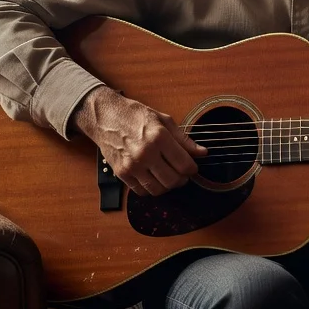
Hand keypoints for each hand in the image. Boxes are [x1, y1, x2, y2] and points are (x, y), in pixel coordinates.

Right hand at [71, 87, 207, 196]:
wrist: (105, 117)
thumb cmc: (135, 116)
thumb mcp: (164, 121)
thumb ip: (184, 140)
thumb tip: (203, 153)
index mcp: (159, 137)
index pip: (184, 165)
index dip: (193, 169)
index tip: (193, 167)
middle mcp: (145, 154)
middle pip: (173, 181)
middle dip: (182, 180)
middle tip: (182, 174)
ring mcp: (132, 166)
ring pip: (158, 189)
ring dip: (167, 186)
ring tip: (169, 176)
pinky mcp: (121, 173)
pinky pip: (141, 191)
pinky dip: (151, 188)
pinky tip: (154, 178)